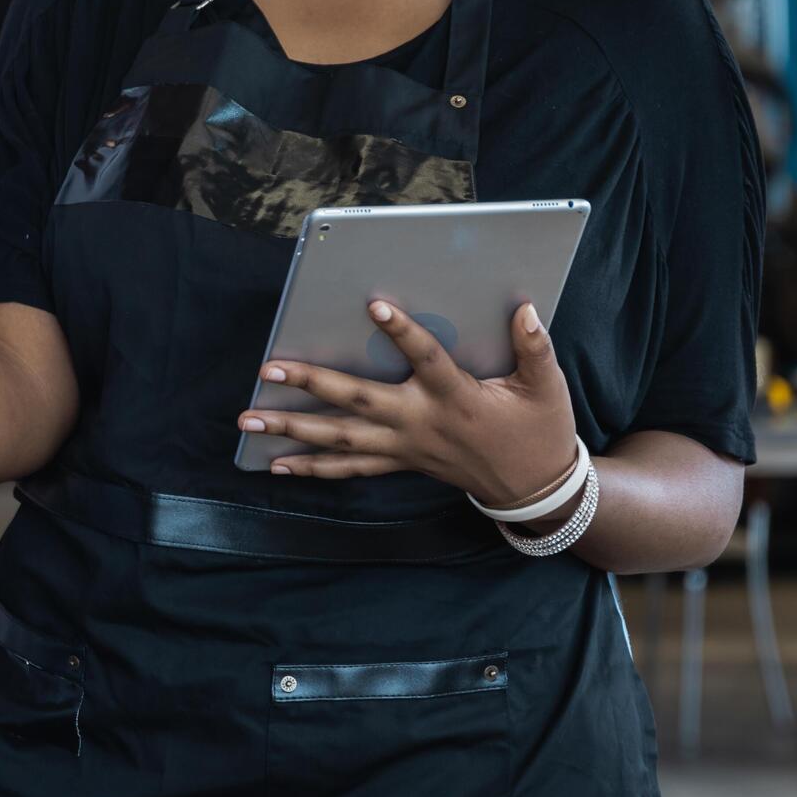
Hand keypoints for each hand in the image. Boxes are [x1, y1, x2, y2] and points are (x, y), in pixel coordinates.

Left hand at [238, 300, 578, 508]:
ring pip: (341, 439)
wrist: (534, 491)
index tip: (376, 305)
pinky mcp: (401, 462)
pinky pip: (349, 468)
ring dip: (292, 429)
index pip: (427, 358)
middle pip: (358, 401)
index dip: (403, 333)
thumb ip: (534, 348)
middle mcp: (422, 423)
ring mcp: (406, 446)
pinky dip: (312, 466)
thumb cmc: (540, 431)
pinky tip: (276, 463)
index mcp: (457, 397)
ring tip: (249, 421)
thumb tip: (524, 310)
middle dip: (310, 384)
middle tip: (268, 370)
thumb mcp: (547, 388)